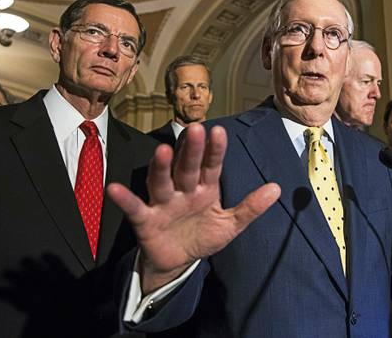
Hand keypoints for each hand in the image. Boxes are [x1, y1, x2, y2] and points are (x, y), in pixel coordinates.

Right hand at [107, 124, 280, 292]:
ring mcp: (163, 203)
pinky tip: (114, 189)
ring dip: (160, 167)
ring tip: (160, 150)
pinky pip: (134, 208)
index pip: (211, 166)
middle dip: (190, 150)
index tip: (219, 131)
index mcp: (205, 189)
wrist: (177, 262)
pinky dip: (125, 199)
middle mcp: (183, 191)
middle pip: (186, 168)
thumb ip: (251, 207)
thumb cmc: (202, 236)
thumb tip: (277, 188)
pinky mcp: (145, 220)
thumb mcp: (230, 224)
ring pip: (161, 181)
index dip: (215, 151)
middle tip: (194, 129)